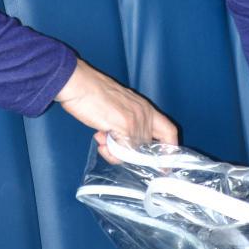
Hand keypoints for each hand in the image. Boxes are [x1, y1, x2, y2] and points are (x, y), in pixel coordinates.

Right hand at [55, 58, 177, 161]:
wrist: (79, 83)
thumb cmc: (92, 93)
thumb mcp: (117, 109)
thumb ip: (125, 127)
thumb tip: (123, 147)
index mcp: (145, 108)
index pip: (169, 131)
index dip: (170, 150)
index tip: (164, 165)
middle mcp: (145, 114)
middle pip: (147, 148)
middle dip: (129, 154)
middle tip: (110, 146)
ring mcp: (136, 120)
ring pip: (134, 152)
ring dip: (116, 152)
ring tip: (103, 140)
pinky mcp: (125, 125)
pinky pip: (123, 151)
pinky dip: (110, 152)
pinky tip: (100, 140)